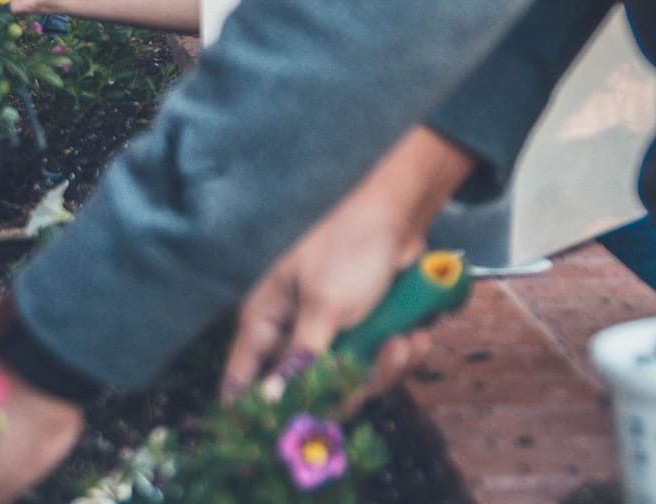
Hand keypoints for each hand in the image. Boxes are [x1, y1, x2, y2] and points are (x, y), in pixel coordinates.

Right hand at [221, 178, 429, 405]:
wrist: (399, 216)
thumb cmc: (347, 247)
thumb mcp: (323, 306)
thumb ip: (299, 359)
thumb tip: (268, 402)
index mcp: (266, 320)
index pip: (241, 379)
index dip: (254, 414)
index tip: (279, 440)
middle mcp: (292, 334)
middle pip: (306, 393)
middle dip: (347, 387)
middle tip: (376, 367)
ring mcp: (329, 335)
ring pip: (348, 383)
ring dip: (382, 368)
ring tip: (404, 341)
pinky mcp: (362, 333)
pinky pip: (376, 365)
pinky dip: (399, 353)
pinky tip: (415, 333)